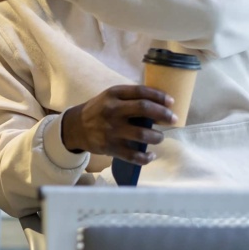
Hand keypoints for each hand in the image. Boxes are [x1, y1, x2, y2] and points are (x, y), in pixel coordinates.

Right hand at [61, 85, 176, 164]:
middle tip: (173, 119)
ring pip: (143, 134)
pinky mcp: (111, 147)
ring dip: (157, 137)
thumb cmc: (99, 110)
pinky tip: (151, 155)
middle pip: (144, 109)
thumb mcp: (109, 97)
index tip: (171, 102)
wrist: (76, 127)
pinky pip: (134, 156)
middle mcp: (112, 110)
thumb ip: (129, 98)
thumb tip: (159, 101)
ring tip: (159, 137)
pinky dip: (146, 157)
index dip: (159, 96)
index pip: (141, 91)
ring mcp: (112, 130)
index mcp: (113, 94)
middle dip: (163, 114)